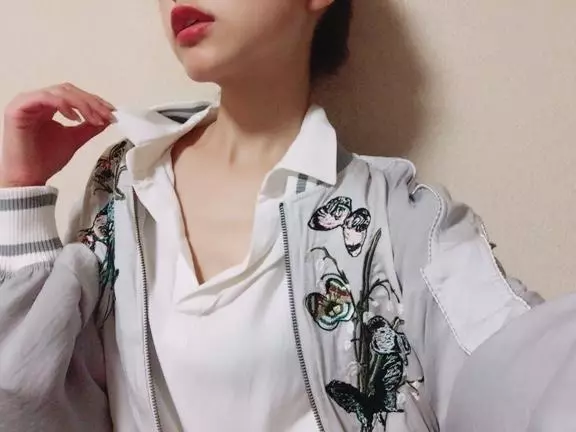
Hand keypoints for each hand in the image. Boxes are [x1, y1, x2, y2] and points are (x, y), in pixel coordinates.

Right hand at [0, 83, 114, 186]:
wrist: (29, 177)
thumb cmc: (46, 160)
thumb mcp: (74, 139)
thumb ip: (89, 127)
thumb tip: (107, 118)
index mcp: (48, 106)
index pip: (74, 94)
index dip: (94, 101)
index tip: (112, 112)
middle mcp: (37, 100)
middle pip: (69, 90)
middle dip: (92, 102)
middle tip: (107, 115)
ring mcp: (27, 102)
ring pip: (60, 92)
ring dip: (82, 104)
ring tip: (95, 119)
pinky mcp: (19, 108)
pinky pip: (45, 98)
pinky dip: (64, 105)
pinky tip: (75, 119)